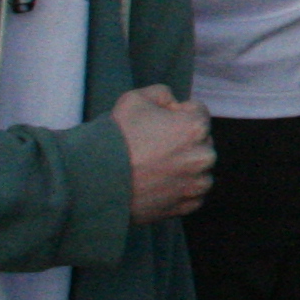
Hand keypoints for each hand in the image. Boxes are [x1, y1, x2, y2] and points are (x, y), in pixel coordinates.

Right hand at [113, 86, 213, 222]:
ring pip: (198, 168)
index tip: (155, 124)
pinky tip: (159, 184)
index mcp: (196, 128)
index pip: (196, 112)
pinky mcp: (188, 206)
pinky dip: (180, 189)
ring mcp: (197, 184)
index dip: (175, 114)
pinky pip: (192, 193)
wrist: (95, 182)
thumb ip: (162, 93)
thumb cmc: (116, 138)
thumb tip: (173, 103)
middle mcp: (204, 156)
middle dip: (182, 140)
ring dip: (185, 166)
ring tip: (155, 168)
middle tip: (153, 148)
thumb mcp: (135, 99)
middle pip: (200, 141)